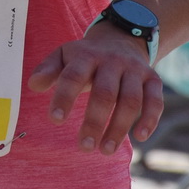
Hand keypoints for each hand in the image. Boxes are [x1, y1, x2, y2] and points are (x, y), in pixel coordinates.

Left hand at [27, 21, 162, 154]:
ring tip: (105, 150)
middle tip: (84, 146)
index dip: (64, 97)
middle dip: (94, 121)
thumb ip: (48, 70)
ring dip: (119, 127)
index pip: (74, 76)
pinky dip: (150, 119)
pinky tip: (140, 138)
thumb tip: (33, 84)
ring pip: (131, 100)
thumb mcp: (64, 56)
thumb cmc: (86, 57)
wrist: (122, 38)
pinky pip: (155, 100)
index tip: (55, 120)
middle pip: (105, 93)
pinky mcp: (153, 79)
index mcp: (87, 55)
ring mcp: (135, 70)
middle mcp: (113, 61)